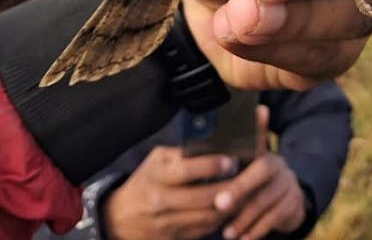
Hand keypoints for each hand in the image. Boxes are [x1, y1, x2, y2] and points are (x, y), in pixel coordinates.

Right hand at [103, 146, 234, 239]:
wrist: (120, 217)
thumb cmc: (147, 180)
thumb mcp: (157, 160)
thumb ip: (183, 152)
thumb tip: (216, 143)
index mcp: (157, 176)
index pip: (187, 171)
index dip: (212, 166)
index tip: (231, 161)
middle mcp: (160, 200)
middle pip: (204, 197)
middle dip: (231, 187)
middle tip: (249, 177)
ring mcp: (167, 222)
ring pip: (209, 216)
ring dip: (231, 205)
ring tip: (246, 192)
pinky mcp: (175, 237)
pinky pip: (205, 229)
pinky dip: (222, 218)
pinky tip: (232, 207)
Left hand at [214, 153, 305, 239]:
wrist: (286, 201)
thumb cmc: (253, 190)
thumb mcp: (243, 180)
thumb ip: (227, 180)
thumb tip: (200, 191)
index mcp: (262, 155)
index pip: (250, 159)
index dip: (236, 174)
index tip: (217, 195)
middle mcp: (279, 165)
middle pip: (262, 172)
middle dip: (239, 190)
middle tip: (219, 207)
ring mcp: (289, 183)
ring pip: (266, 199)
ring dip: (244, 219)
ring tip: (227, 233)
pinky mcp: (295, 203)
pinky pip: (274, 218)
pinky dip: (256, 231)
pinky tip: (243, 239)